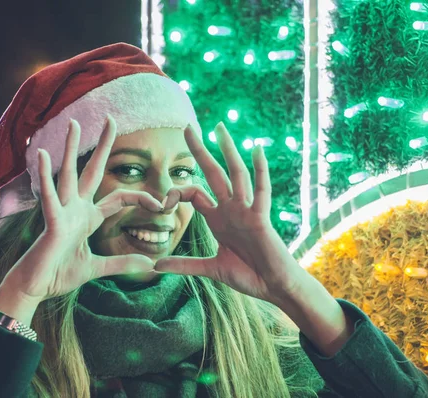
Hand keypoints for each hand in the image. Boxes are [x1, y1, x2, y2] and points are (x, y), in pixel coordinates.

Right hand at [3, 117, 163, 301]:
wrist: (36, 289)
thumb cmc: (60, 274)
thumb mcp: (98, 268)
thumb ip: (122, 263)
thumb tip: (150, 264)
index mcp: (88, 218)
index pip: (119, 198)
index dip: (141, 198)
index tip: (162, 203)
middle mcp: (76, 209)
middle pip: (93, 171)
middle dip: (103, 147)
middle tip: (111, 120)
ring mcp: (63, 213)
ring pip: (69, 174)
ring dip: (72, 149)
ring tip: (74, 123)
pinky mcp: (51, 222)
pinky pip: (49, 196)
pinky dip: (46, 176)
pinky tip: (43, 153)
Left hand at [154, 122, 298, 304]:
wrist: (272, 286)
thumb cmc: (248, 276)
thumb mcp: (210, 269)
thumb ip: (184, 265)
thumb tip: (155, 266)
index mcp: (217, 219)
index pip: (194, 194)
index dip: (176, 193)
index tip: (163, 204)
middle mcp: (230, 209)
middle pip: (213, 173)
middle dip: (200, 151)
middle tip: (188, 127)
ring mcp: (246, 211)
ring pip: (236, 174)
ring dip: (227, 151)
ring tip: (220, 128)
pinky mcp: (261, 218)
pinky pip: (261, 191)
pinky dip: (260, 170)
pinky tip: (257, 149)